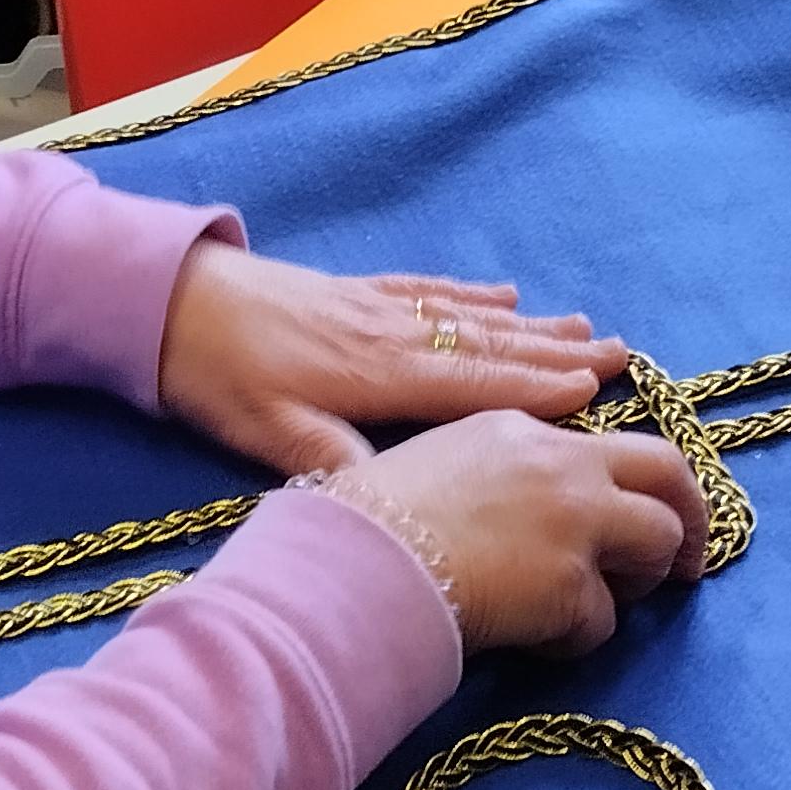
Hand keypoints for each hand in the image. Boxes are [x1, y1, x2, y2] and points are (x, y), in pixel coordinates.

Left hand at [159, 243, 631, 476]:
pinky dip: (473, 296)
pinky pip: (430, 292)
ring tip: (586, 327)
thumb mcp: (273, 436)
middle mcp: (393, 334)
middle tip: (623, 356)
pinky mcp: (354, 292)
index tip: (599, 391)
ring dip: (531, 325)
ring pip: (471, 317)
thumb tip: (411, 497)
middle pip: (491, 345)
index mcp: (381, 376)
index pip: (478, 386)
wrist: (167, 301)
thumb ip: (344, 465)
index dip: (540, 389)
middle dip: (557, 354)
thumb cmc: (218, 377)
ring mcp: (377, 308)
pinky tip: (503, 295)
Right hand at [332, 414, 710, 656]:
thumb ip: (501, 473)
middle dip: (693, 516)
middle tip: (690, 561)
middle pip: (668, 473)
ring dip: (636, 581)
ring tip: (590, 606)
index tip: (650, 505)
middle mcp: (561, 463)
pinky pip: (603, 622)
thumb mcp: (439, 464)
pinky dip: (577, 637)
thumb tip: (534, 513)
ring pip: (658, 543)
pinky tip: (534, 638)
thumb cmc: (369, 524)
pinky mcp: (569, 585)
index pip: (609, 443)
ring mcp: (573, 521)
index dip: (639, 481)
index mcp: (522, 427)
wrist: (352, 567)